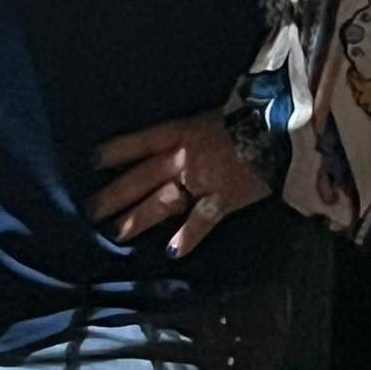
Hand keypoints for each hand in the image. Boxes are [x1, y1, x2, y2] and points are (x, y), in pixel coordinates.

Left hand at [88, 109, 271, 258]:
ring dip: (138, 218)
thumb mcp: (209, 118)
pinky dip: (187, 236)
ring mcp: (201, 179)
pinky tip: (172, 251)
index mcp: (179, 132)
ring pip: (162, 201)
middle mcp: (183, 156)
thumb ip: (188, 135)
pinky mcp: (223, 199)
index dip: (116, 152)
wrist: (278, 126)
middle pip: (141, 177)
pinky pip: (201, 220)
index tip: (93, 161)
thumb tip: (174, 147)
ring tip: (116, 234)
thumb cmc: (247, 118)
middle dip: (115, 195)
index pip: (139, 142)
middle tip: (91, 210)